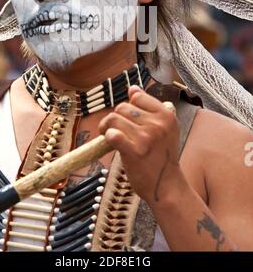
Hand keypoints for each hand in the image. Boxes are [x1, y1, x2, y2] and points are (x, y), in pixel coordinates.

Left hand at [99, 85, 180, 205]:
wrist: (166, 186)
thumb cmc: (161, 157)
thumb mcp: (163, 128)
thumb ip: (148, 108)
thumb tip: (132, 88)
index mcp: (167, 114)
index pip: (137, 96)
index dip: (128, 106)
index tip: (127, 119)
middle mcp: (158, 124)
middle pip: (123, 107)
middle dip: (116, 118)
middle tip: (117, 130)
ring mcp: (147, 137)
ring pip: (114, 118)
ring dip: (107, 127)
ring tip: (111, 136)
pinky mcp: (135, 151)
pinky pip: (113, 134)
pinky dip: (108, 137)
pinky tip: (111, 143)